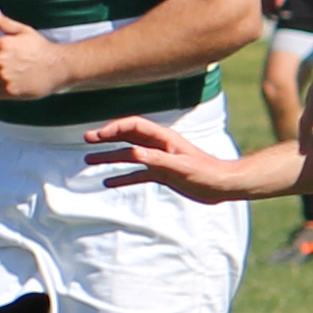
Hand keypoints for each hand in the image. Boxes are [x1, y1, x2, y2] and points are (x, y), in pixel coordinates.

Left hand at [0, 12, 75, 102]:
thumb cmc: (40, 48)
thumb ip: (4, 22)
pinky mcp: (9, 91)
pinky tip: (13, 87)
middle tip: (12, 70)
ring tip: (13, 78)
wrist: (60, 67)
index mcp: (0, 44)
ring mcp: (3, 76)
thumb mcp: (23, 31)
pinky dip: (0, 93)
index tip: (10, 59)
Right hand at [78, 116, 291, 204]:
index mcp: (163, 138)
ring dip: (109, 156)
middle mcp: (159, 146)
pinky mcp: (163, 174)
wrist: (226, 186)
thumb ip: (157, 159)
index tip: (97, 136)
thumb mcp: (181, 167)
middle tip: (86, 140)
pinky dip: (122, 177)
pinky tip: (109, 183)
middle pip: (127, 137)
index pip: (133, 125)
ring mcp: (159, 160)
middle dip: (106, 137)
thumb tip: (131, 152)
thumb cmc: (208, 174)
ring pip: (129, 155)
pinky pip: (137, 174)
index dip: (114, 128)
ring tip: (88, 160)